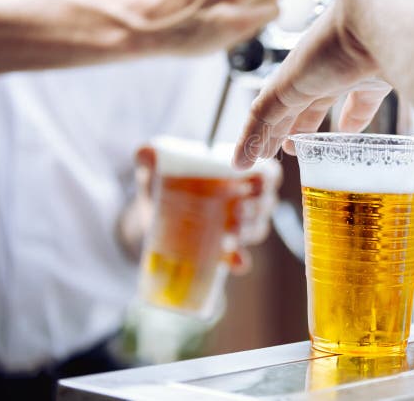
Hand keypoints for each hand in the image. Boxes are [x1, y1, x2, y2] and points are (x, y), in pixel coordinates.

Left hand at [117, 144, 281, 274]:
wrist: (151, 217)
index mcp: (239, 173)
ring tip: (230, 236)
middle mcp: (247, 198)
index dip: (268, 177)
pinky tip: (232, 261)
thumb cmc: (165, 183)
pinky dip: (238, 260)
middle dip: (256, 207)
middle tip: (237, 210)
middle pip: (266, 202)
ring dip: (248, 232)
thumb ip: (152, 157)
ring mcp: (240, 227)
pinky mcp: (227, 251)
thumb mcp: (158, 168)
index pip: (267, 172)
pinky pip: (241, 258)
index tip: (255, 181)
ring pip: (258, 228)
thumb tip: (145, 151)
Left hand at [231, 0, 413, 182]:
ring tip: (260, 155)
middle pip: (314, 98)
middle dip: (304, 122)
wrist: (399, 10)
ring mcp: (312, 71)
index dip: (351, 114)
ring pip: (283, 106)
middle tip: (294, 145)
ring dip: (272, 131)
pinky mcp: (288, 80)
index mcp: (375, 66)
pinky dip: (250, 137)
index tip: (344, 132)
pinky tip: (241, 160)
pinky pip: (262, 113)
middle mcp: (340, 65)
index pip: (358, 93)